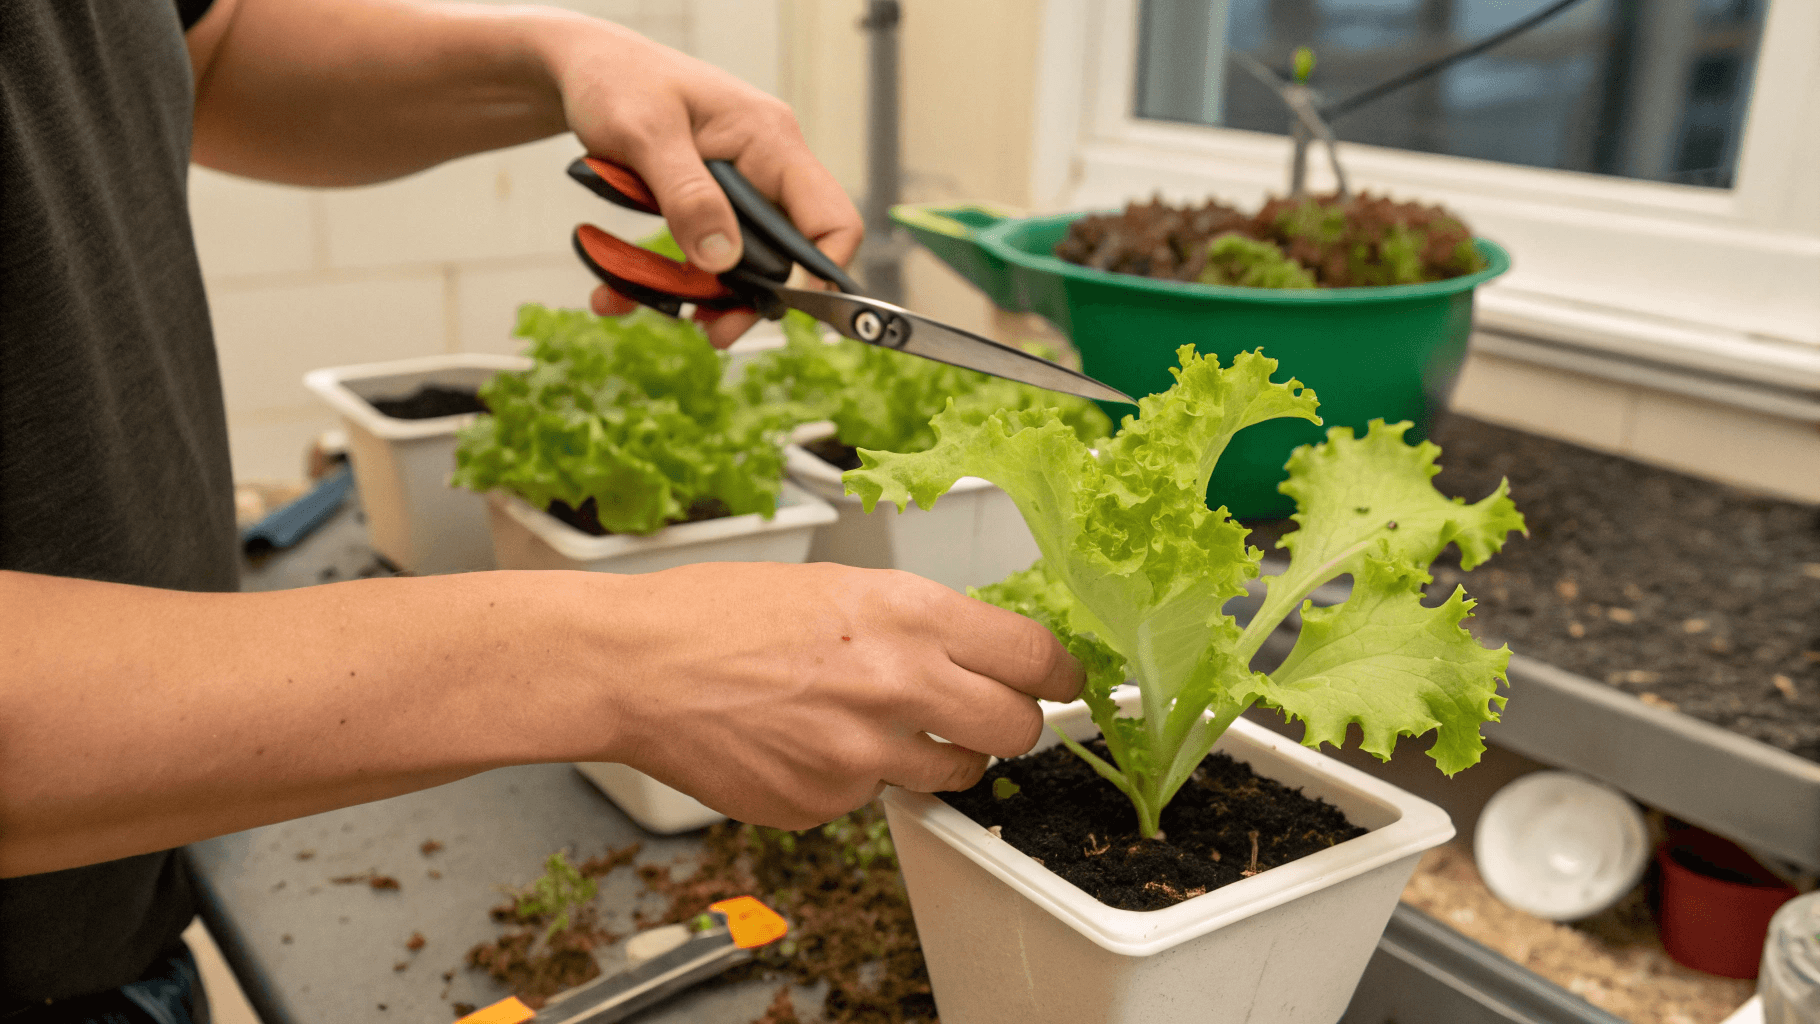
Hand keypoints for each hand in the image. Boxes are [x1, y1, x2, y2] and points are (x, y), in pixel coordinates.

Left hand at [537, 21, 862, 347]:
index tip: (781, 304)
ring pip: (741, 265)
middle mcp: (763, 170)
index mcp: (769, 141)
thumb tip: (721, 259)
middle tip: (715, 330)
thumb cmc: (617, 80)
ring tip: (670, 313)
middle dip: (752, 298)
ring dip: (705, 296)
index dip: (820, 269)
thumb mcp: (644, 133)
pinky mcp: (705, 208)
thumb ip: (686, 195)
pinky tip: (616, 293)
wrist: (582, 69)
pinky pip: (696, 257)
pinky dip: (662, 280)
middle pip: (786, 255)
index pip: (830, 217)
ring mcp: (735, 192)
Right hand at [570, 563, 1082, 829]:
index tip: (1062, 681)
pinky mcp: (825, 806)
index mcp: (908, 616)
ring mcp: (862, 758)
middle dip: (1010, 723)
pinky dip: (852, 778)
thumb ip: (919, 623)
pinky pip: (871, 800)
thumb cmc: (721, 613)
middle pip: (1018, 730)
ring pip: (952, 774)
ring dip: (933, 753)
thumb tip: (980, 655)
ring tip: (871, 720)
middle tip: (982, 712)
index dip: (1059, 674)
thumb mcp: (841, 586)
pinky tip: (805, 741)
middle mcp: (898, 687)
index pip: (1034, 657)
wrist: (637, 666)